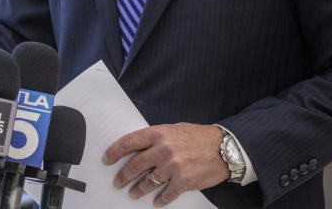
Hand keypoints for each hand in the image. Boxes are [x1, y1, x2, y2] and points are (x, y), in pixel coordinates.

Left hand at [102, 123, 227, 206]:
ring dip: (138, 189)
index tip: (107, 159)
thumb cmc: (199, 137)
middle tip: (117, 182)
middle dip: (123, 176)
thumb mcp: (174, 130)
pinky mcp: (183, 181)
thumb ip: (157, 139)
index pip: (128, 142)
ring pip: (148, 182)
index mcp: (159, 133)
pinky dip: (159, 200)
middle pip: (135, 165)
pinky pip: (166, 194)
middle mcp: (163, 149)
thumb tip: (139, 149)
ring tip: (132, 193)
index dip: (114, 152)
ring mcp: (173, 166)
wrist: (224, 148)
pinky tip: (156, 202)